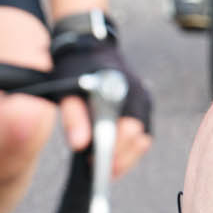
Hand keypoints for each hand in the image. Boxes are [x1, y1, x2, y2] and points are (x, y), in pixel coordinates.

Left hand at [48, 32, 152, 179]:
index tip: (98, 168)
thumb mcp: (68, 91)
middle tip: (96, 167)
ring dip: (126, 154)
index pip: (127, 129)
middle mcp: (139, 93)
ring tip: (103, 162)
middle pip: (138, 137)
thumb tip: (80, 145)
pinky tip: (112, 151)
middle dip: (119, 157)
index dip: (114, 152)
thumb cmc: (75, 67)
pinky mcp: (144, 102)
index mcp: (121, 89)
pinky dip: (130, 145)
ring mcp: (144, 97)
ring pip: (143, 137)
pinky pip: (143, 131)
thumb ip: (73, 117)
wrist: (87, 44)